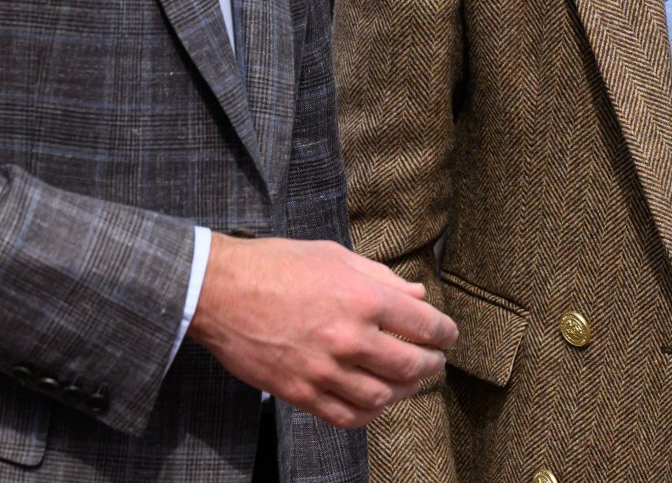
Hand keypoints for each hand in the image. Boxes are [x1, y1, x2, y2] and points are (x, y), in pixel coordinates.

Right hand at [188, 235, 457, 427]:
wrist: (223, 291)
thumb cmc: (280, 264)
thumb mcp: (337, 256)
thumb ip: (382, 278)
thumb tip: (418, 296)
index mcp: (363, 298)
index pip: (423, 325)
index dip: (444, 332)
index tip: (448, 334)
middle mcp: (349, 338)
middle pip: (410, 365)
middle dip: (431, 364)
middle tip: (436, 359)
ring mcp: (324, 370)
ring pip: (382, 397)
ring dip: (405, 391)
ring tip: (410, 380)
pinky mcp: (300, 392)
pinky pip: (346, 415)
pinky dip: (370, 412)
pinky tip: (377, 402)